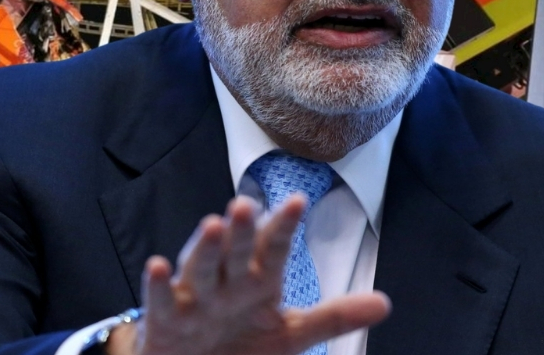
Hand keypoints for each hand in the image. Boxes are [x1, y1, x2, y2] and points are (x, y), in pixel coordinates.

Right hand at [107, 196, 389, 354]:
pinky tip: (158, 265)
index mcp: (257, 280)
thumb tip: (385, 304)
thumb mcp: (290, 334)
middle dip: (242, 230)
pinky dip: (157, 284)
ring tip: (213, 224)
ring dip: (204, 247)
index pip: (272, 249)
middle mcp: (226, 282)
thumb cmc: (239, 340)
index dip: (283, 227)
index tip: (297, 202)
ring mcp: (193, 298)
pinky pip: (160, 300)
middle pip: (235, 251)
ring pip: (199, 268)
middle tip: (246, 203)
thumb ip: (333, 317)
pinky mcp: (164, 320)